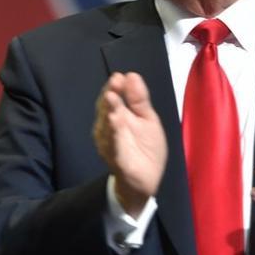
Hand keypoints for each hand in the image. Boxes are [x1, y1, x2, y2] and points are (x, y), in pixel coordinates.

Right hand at [92, 72, 165, 216]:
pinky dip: (113, 133)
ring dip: (109, 112)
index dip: (115, 87)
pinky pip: (113, 145)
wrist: (147, 179)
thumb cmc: (146, 146)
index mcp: (118, 115)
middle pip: (106, 109)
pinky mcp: (115, 158)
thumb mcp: (148, 118)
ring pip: (107, 126)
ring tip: (112, 99)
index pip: (113, 97)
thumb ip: (139, 99)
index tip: (119, 76)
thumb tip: (131, 75)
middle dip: (110, 96)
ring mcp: (110, 143)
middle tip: (114, 84)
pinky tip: (114, 121)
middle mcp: (108, 127)